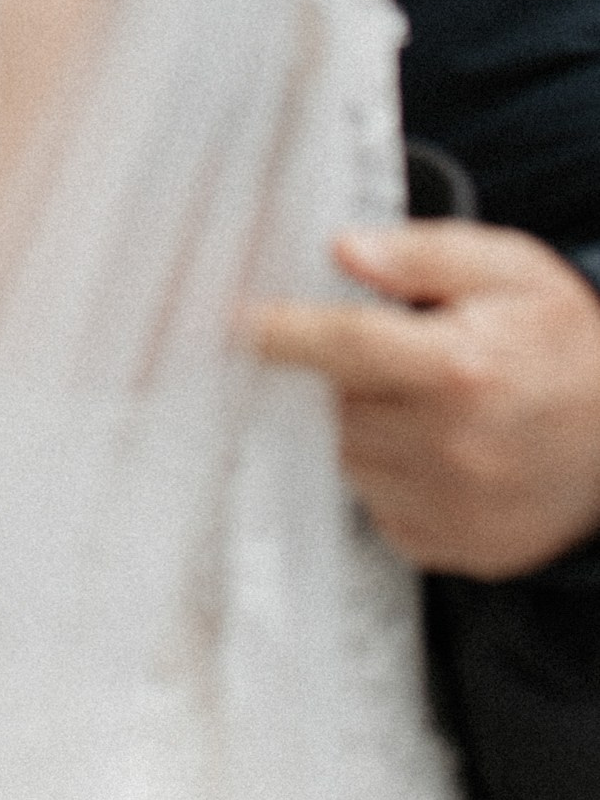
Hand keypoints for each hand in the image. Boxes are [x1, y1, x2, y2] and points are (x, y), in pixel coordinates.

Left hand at [247, 221, 599, 578]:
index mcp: (460, 366)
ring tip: (416, 404)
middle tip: (382, 361)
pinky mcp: (460, 548)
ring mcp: (457, 505)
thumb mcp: (509, 270)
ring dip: (362, 431)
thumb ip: (422, 257)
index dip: (277, 332)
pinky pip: (382, 512)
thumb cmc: (567, 343)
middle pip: (337, 408)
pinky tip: (434, 452)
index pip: (340, 345)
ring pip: (352, 463)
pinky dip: (390, 480)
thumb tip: (343, 251)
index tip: (232, 321)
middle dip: (339, 381)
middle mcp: (454, 444)